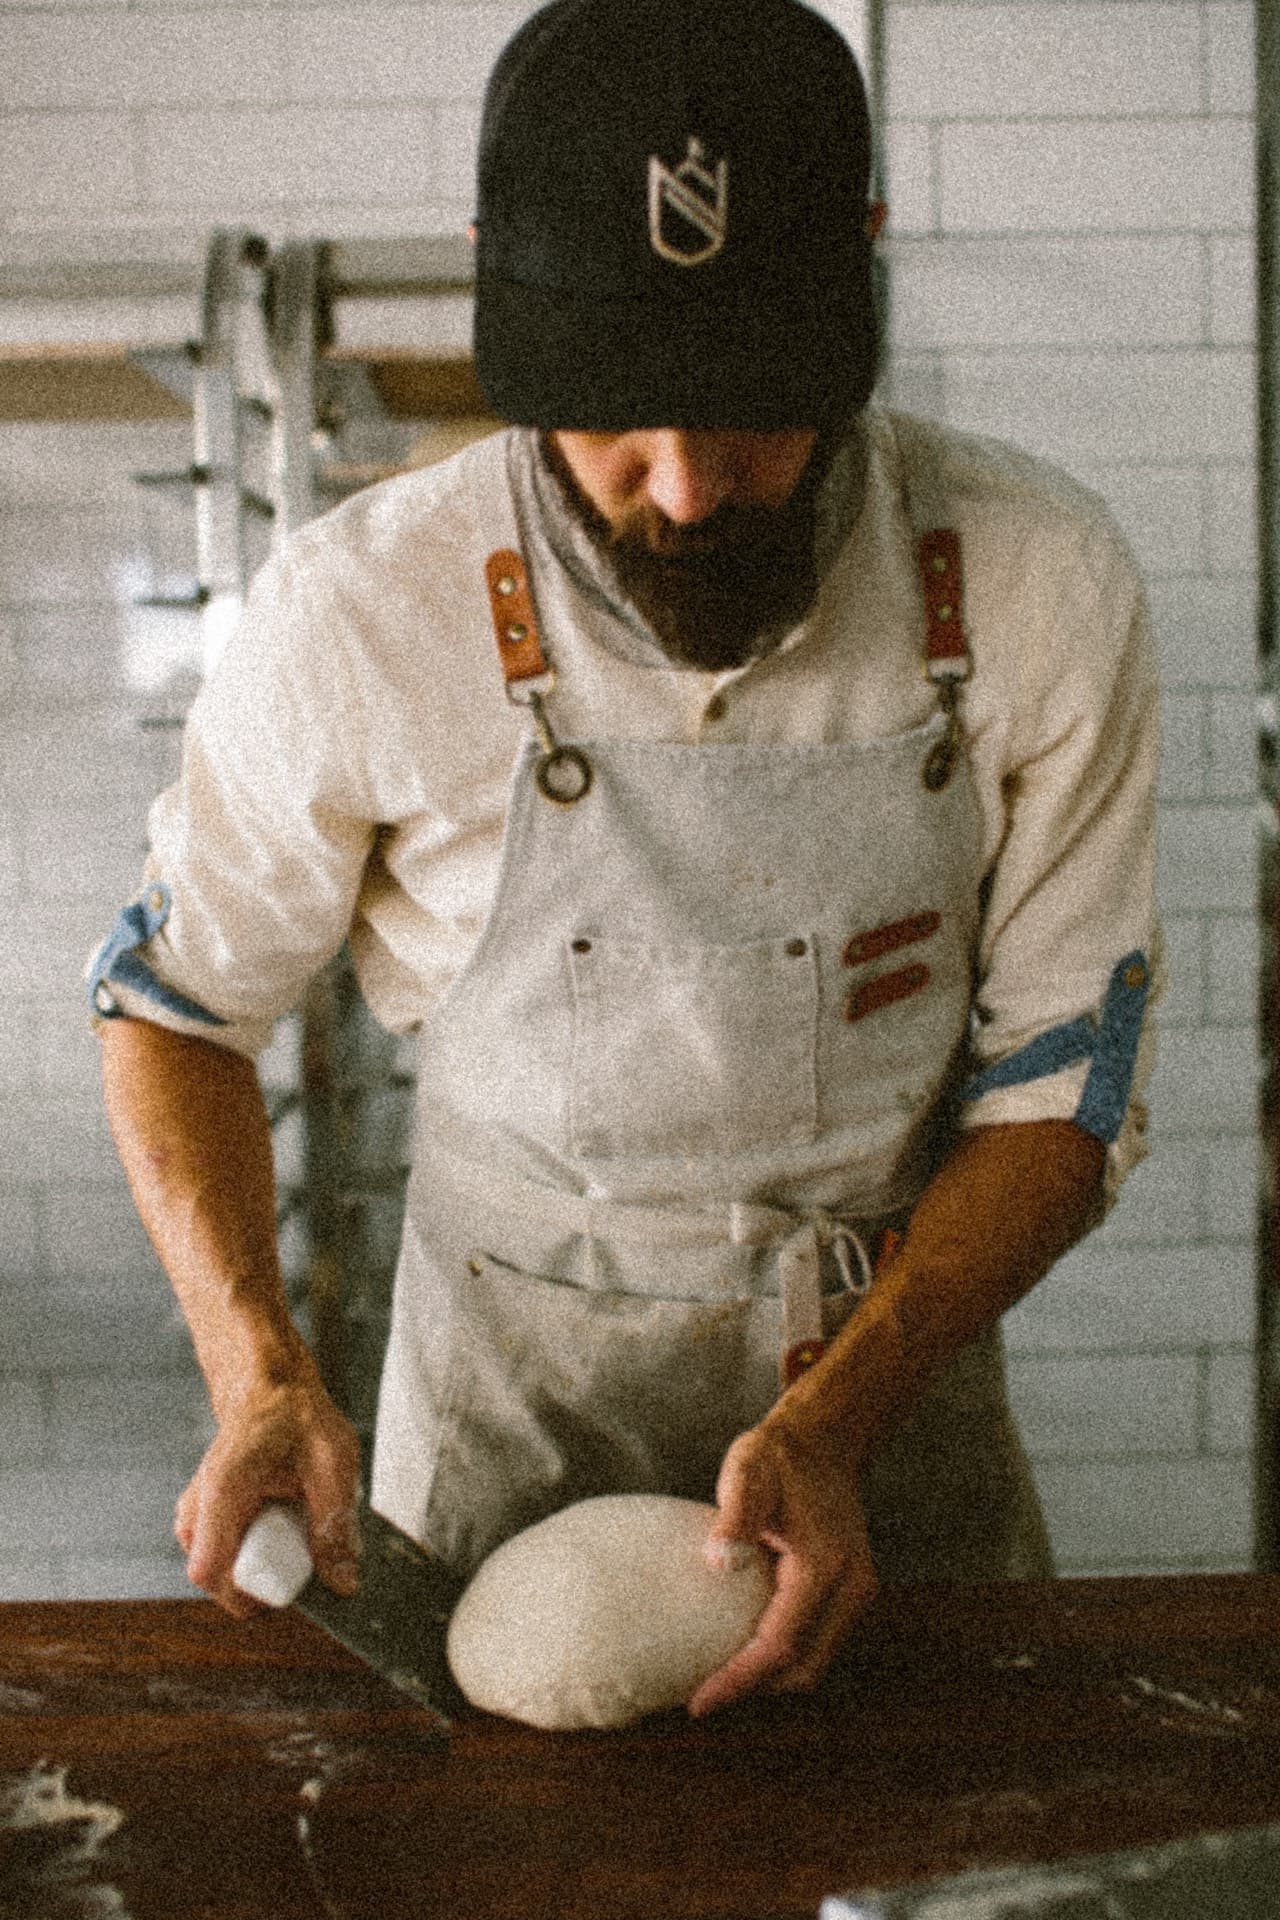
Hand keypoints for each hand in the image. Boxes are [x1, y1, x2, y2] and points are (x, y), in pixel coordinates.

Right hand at [174, 1367, 361, 1617]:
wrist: (271, 1391)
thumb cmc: (298, 1418)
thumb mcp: (333, 1463)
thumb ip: (335, 1523)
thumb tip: (342, 1583)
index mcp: (222, 1490)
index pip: (210, 1571)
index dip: (247, 1597)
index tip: (290, 1592)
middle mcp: (197, 1505)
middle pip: (219, 1577)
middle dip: (265, 1580)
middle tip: (305, 1557)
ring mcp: (195, 1513)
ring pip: (222, 1568)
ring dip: (261, 1563)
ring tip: (295, 1530)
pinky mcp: (203, 1518)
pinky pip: (226, 1554)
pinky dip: (256, 1550)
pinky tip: (283, 1524)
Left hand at [688, 1415, 876, 1716]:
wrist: (823, 1442)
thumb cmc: (778, 1458)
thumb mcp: (748, 1473)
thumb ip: (734, 1516)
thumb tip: (717, 1561)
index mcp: (825, 1566)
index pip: (781, 1645)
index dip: (740, 1679)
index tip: (699, 1702)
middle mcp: (852, 1587)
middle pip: (803, 1668)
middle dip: (753, 1690)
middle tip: (700, 1698)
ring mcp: (857, 1593)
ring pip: (814, 1662)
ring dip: (770, 1679)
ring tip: (719, 1682)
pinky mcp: (851, 1593)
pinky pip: (817, 1642)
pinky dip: (784, 1659)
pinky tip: (747, 1652)